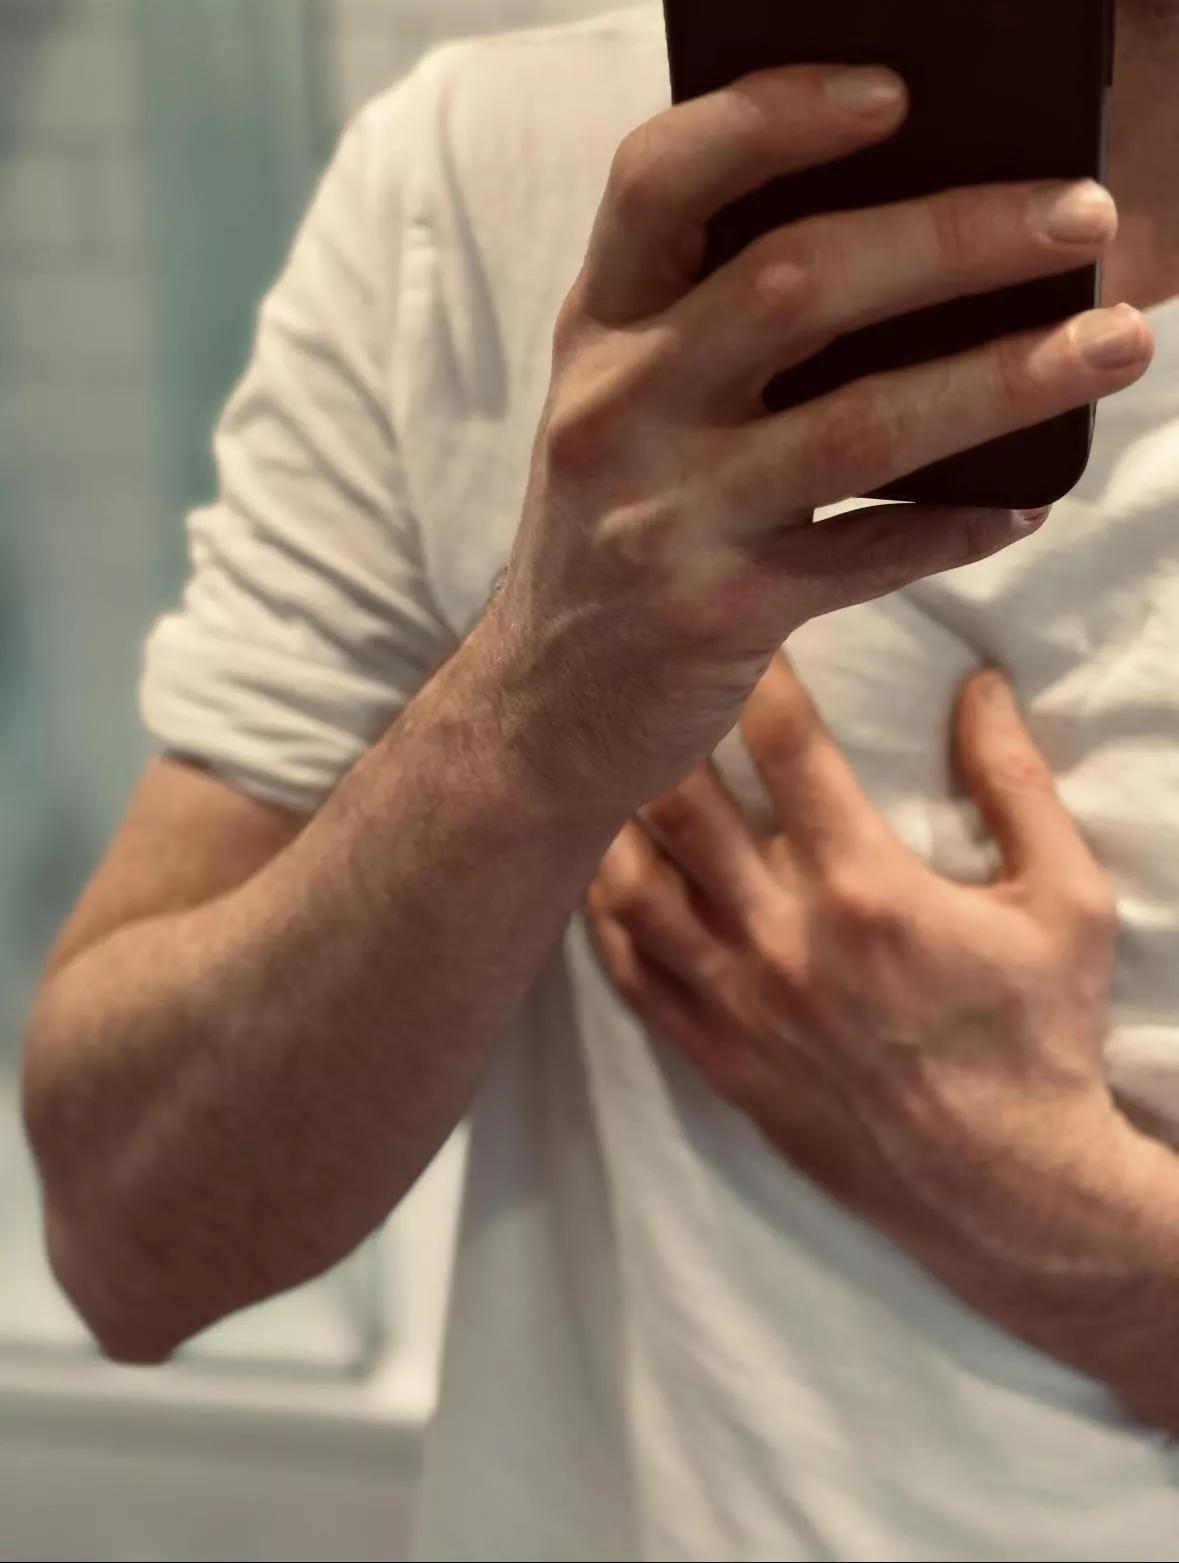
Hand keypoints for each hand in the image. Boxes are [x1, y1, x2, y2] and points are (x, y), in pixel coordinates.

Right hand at [490, 63, 1149, 813]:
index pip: (658, 179)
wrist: (544, 707)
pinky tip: (1026, 505)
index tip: (894, 93)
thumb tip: (911, 251)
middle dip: (956, 236)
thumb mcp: (621, 411)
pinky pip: (869, 556)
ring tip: (1115, 343)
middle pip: (794, 283)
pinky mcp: (716, 615)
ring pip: (859, 424)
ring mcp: (663, 518)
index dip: (772, 114)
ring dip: (1006, 377)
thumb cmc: (609, 534)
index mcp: (599, 334)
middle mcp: (617, 411)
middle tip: (1081, 215)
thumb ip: (709, 330)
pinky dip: (962, 526)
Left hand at [586, 653, 1122, 1269]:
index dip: (753, 671)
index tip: (731, 627)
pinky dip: (607, 917)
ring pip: (636, 887)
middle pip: (684, 804)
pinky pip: (635, 976)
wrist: (1008, 1190)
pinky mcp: (720, 1059)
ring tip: (603, 767)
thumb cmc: (1041, 1040)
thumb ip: (1018, 787)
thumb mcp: (1064, 904)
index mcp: (867, 888)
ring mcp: (741, 1004)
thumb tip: (984, 686)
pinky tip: (601, 875)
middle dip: (658, 730)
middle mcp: (785, 938)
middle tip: (641, 683)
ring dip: (612, 818)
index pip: (787, 745)